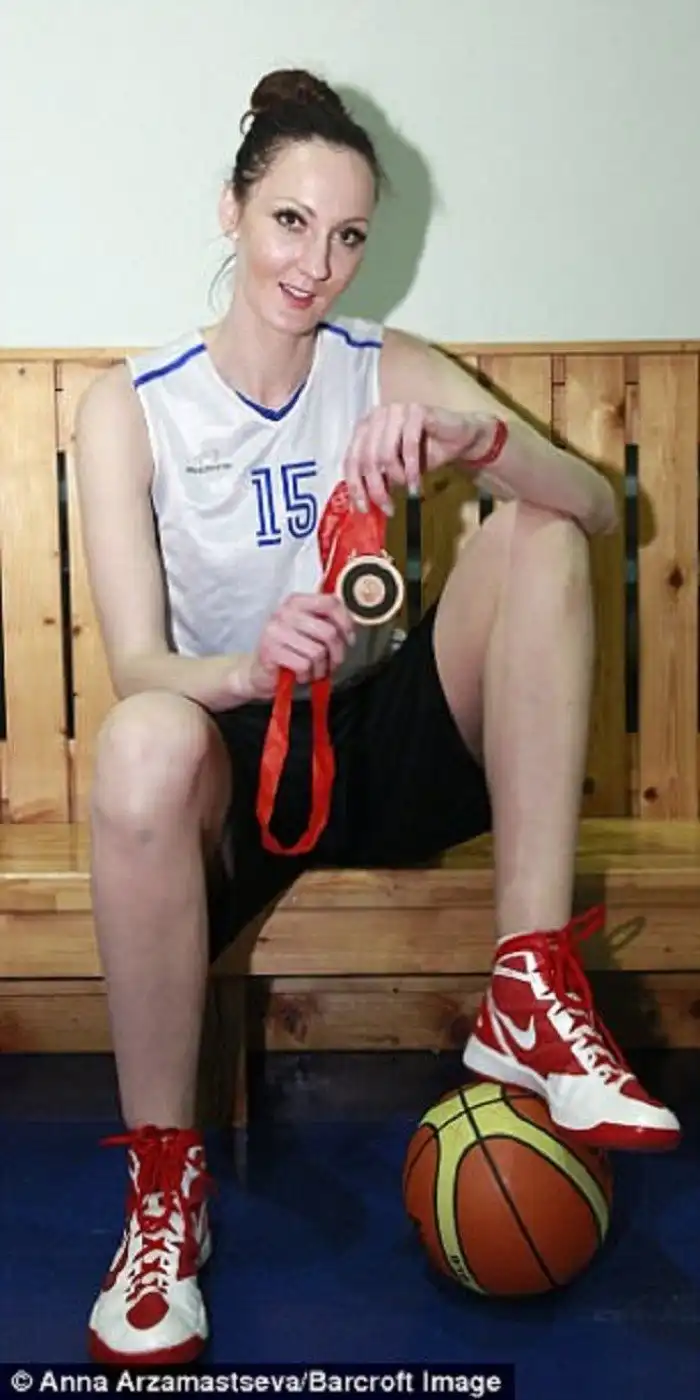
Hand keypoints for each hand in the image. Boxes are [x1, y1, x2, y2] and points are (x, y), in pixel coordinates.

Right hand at [247, 593, 355, 698]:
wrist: (259, 673)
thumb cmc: (290, 652)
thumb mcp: (309, 633)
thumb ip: (327, 624)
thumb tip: (350, 629)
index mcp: (296, 601)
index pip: (331, 603)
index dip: (346, 623)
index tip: (348, 640)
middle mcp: (284, 612)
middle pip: (328, 632)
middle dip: (337, 654)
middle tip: (332, 664)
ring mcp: (275, 631)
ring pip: (317, 652)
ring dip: (321, 669)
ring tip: (314, 671)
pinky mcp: (270, 651)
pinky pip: (303, 665)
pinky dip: (307, 676)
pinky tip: (300, 675)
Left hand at [343, 403, 501, 513]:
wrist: (458, 439)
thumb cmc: (424, 454)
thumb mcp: (395, 471)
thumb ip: (377, 480)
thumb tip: (360, 506)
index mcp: (365, 428)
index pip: (351, 459)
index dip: (356, 486)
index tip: (364, 509)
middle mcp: (376, 416)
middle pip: (367, 459)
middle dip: (377, 489)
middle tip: (389, 508)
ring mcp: (395, 411)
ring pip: (384, 454)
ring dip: (397, 478)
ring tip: (408, 488)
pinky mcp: (416, 411)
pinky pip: (408, 446)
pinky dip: (411, 470)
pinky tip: (416, 485)